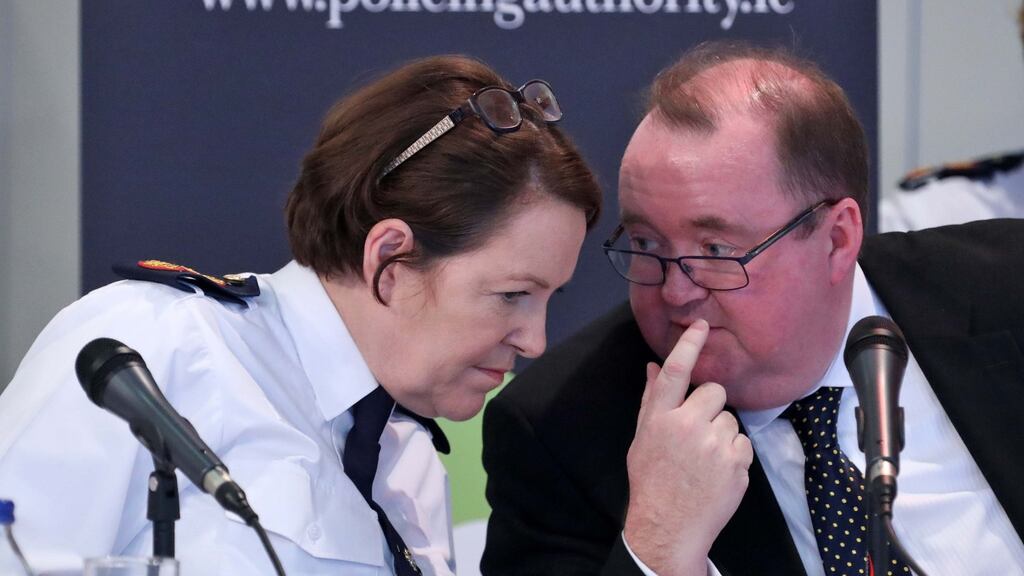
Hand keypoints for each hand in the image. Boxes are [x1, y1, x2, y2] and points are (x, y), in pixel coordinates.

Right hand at [623, 319, 753, 575]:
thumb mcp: (642, 437)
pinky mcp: (737, 463)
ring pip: (730, 418)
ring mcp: (715, 445)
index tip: (702, 325)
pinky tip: (717, 471)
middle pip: (714, 392)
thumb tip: (652, 366)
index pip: (675, 372)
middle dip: (709, 406)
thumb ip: (651, 400)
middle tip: (697, 430)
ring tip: (705, 458)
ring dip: (721, 432)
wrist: (669, 527)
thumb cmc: (652, 479)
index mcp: (660, 418)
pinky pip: (742, 442)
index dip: (689, 345)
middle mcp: (687, 426)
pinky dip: (733, 454)